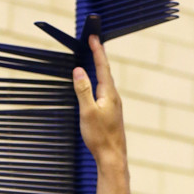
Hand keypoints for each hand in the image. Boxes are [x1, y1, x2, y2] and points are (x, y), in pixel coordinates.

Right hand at [73, 35, 126, 170]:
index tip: (94, 36)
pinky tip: (97, 86)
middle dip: (100, 56)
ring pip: (106, 82)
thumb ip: (83, 90)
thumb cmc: (100, 136)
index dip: (98, 50)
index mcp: (109, 94)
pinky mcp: (112, 114)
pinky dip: (100, 82)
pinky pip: (105, 92)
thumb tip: (79, 70)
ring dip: (101, 68)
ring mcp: (114, 106)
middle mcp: (114, 97)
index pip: (102, 67)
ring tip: (96, 58)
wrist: (112, 157)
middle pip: (106, 72)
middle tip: (95, 42)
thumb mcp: (87, 111)